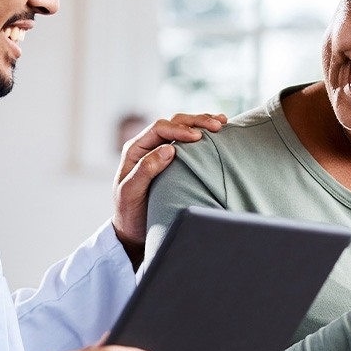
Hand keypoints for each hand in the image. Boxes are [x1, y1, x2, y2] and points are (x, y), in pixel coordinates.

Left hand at [112, 113, 226, 268]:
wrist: (131, 229)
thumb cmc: (129, 213)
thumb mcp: (131, 192)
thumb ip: (146, 169)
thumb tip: (169, 148)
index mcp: (135, 149)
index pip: (159, 129)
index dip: (179, 129)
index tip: (198, 137)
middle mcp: (147, 146)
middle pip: (173, 123)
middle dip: (195, 121)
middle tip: (217, 125)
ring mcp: (160, 151)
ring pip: (182, 128)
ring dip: (201, 123)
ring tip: (222, 122)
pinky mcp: (171, 159)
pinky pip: (187, 141)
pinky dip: (202, 134)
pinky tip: (217, 134)